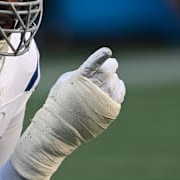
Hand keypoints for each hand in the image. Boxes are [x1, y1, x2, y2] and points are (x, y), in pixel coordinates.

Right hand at [11, 47, 124, 179]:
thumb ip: (81, 72)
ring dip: (111, 78)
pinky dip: (117, 88)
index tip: (107, 52)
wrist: (59, 128)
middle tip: (108, 66)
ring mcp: (104, 100)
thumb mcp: (64, 82)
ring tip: (102, 84)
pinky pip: (120, 93)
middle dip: (110, 66)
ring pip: (116, 80)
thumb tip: (97, 68)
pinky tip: (111, 89)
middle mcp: (94, 89)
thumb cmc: (60, 102)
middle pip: (110, 69)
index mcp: (80, 79)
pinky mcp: (110, 110)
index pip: (93, 64)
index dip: (101, 56)